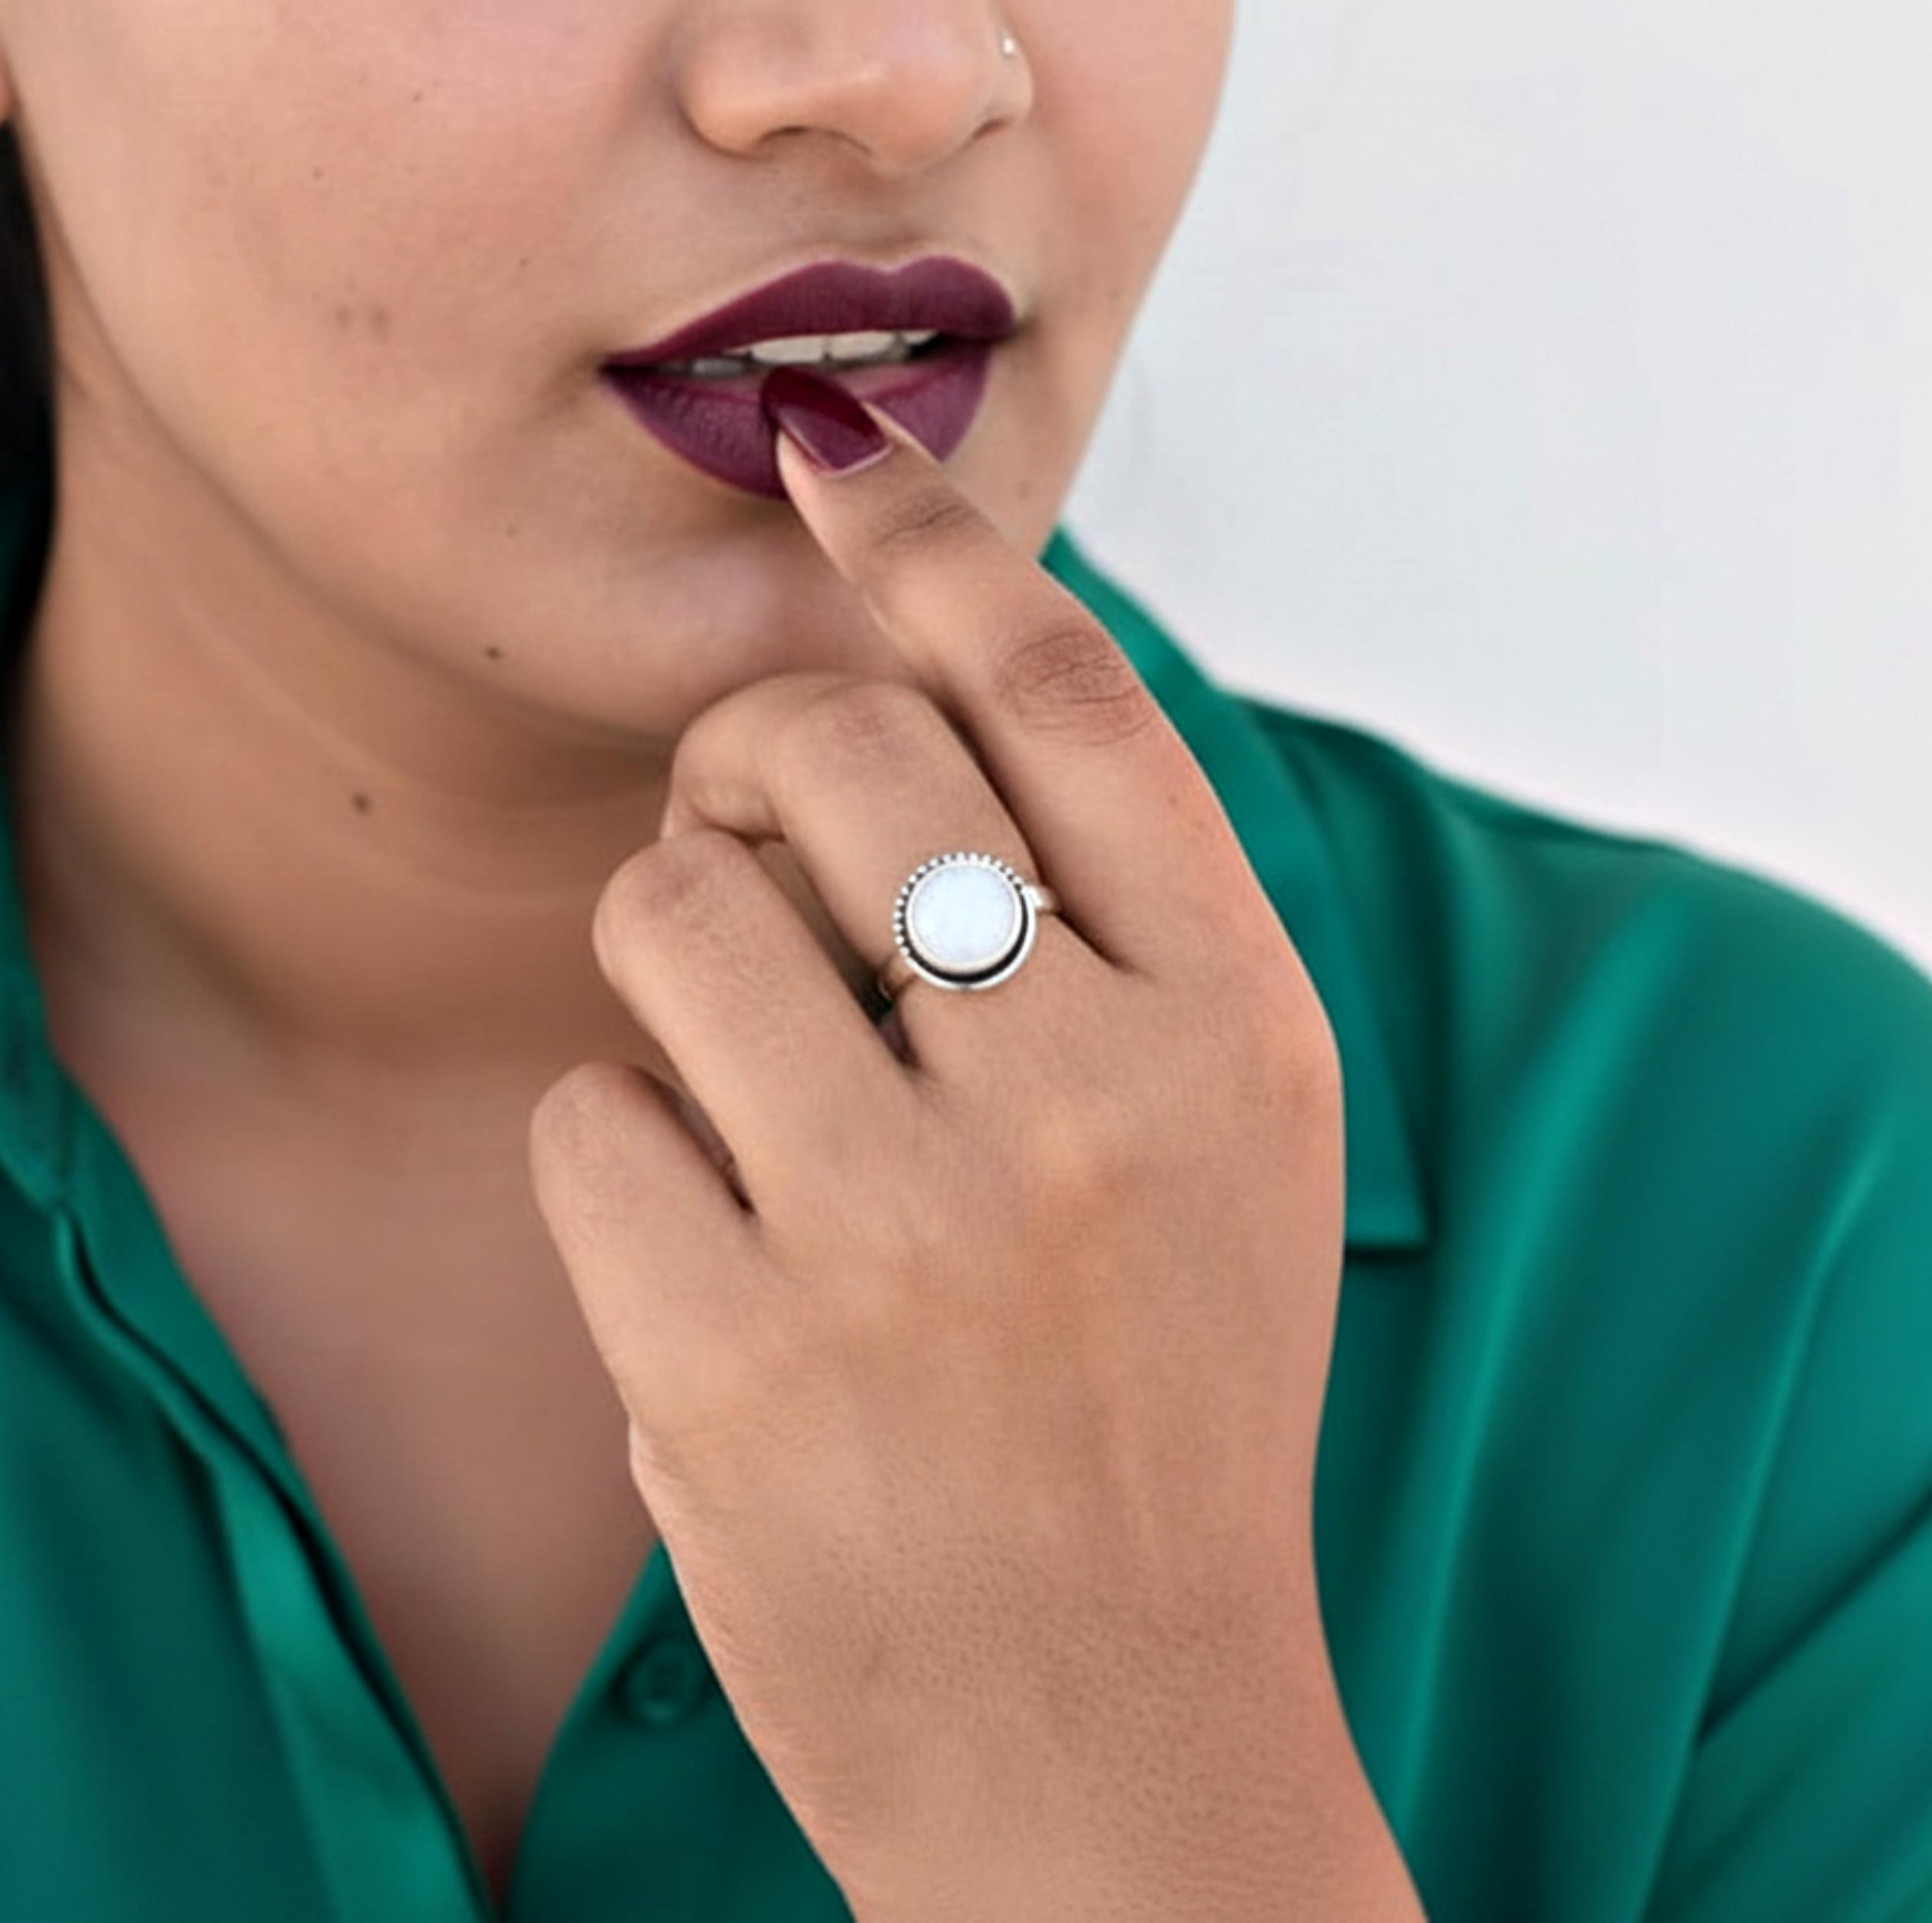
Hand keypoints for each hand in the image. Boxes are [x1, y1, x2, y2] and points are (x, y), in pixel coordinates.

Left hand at [530, 382, 1360, 1922]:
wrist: (1115, 1729)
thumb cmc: (1159, 1401)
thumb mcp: (1228, 1141)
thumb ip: (1118, 919)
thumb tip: (908, 688)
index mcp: (1234, 1025)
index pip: (1065, 695)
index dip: (930, 547)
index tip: (828, 459)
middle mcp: (1087, 1094)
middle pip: (832, 749)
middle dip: (746, 760)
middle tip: (751, 845)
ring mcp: (905, 1227)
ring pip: (670, 905)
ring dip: (670, 959)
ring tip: (744, 1078)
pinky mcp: (732, 1353)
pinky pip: (586, 1112)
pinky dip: (623, 1159)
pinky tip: (713, 1259)